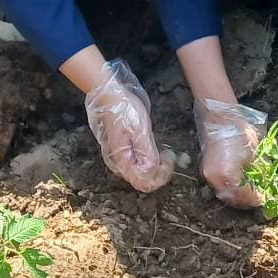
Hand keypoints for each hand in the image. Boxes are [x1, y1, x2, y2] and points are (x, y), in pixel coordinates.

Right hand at [84, 59, 173, 191]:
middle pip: (142, 180)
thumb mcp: (139, 128)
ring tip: (165, 153)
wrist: (109, 95)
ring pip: (141, 173)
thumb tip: (152, 170)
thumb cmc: (122, 109)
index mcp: (122, 159)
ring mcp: (122, 157)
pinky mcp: (125, 150)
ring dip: (156, 167)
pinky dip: (151, 160)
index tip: (168, 160)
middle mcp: (120, 163)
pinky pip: (139, 163)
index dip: (158, 176)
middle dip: (159, 172)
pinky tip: (157, 149)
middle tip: (168, 156)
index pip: (142, 182)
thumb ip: (145, 151)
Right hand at [196, 99, 265, 207]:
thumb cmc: (239, 130)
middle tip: (261, 195)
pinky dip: (231, 186)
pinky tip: (241, 181)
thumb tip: (267, 185)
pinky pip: (219, 185)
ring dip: (239, 194)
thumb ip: (259, 173)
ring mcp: (207, 175)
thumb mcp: (255, 153)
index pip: (245, 196)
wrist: (220, 114)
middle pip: (233, 198)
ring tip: (252, 189)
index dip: (257, 198)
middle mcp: (214, 179)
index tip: (266, 197)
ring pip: (225, 193)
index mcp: (228, 175)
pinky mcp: (206, 169)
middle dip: (248, 199)